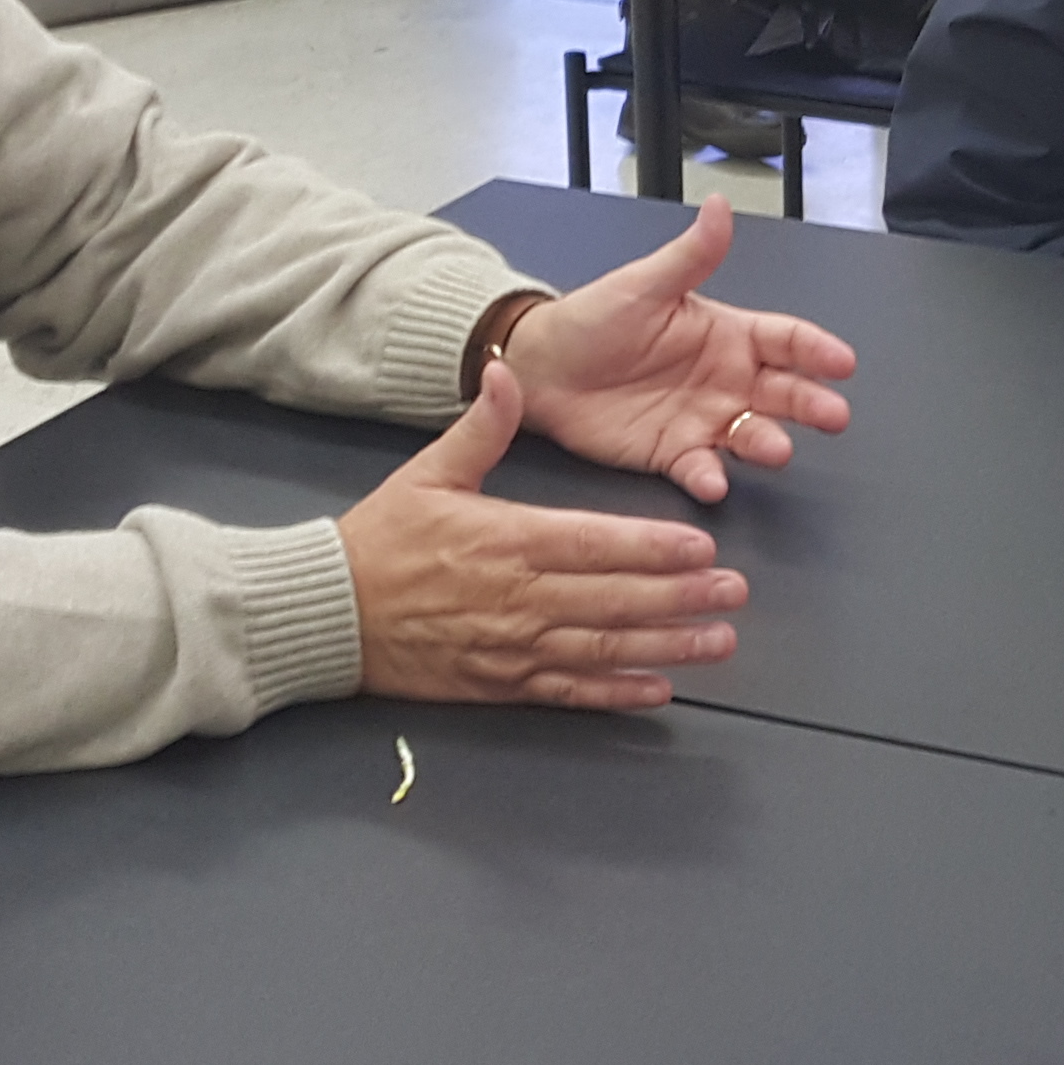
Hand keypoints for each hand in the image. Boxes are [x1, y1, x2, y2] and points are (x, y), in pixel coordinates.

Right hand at [335, 364, 749, 709]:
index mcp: (508, 540)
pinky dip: (616, 693)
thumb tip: (506, 371)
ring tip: (719, 640)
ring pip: (604, 647)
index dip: (653, 547)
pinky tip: (659, 692)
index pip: (595, 543)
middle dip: (681, 596)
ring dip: (666, 646)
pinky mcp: (501, 683)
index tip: (702, 546)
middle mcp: (520, 597)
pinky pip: (569, 691)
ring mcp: (513, 646)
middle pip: (615, 598)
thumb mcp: (428, 472)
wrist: (329, 613)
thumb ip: (481, 427)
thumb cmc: (380, 541)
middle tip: (734, 591)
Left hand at [500, 201, 859, 503]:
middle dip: (811, 404)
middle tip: (833, 414)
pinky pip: (699, 468)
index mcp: (727, 334)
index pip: (787, 340)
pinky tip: (713, 480)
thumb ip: (691, 254)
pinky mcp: (672, 453)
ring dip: (767, 443)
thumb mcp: (645, 284)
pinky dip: (709, 476)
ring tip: (775, 449)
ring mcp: (702, 419)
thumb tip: (720, 207)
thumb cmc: (593, 320)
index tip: (841, 361)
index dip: (817, 351)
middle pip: (784, 393)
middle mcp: (725, 380)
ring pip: (750, 434)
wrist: (540, 368)